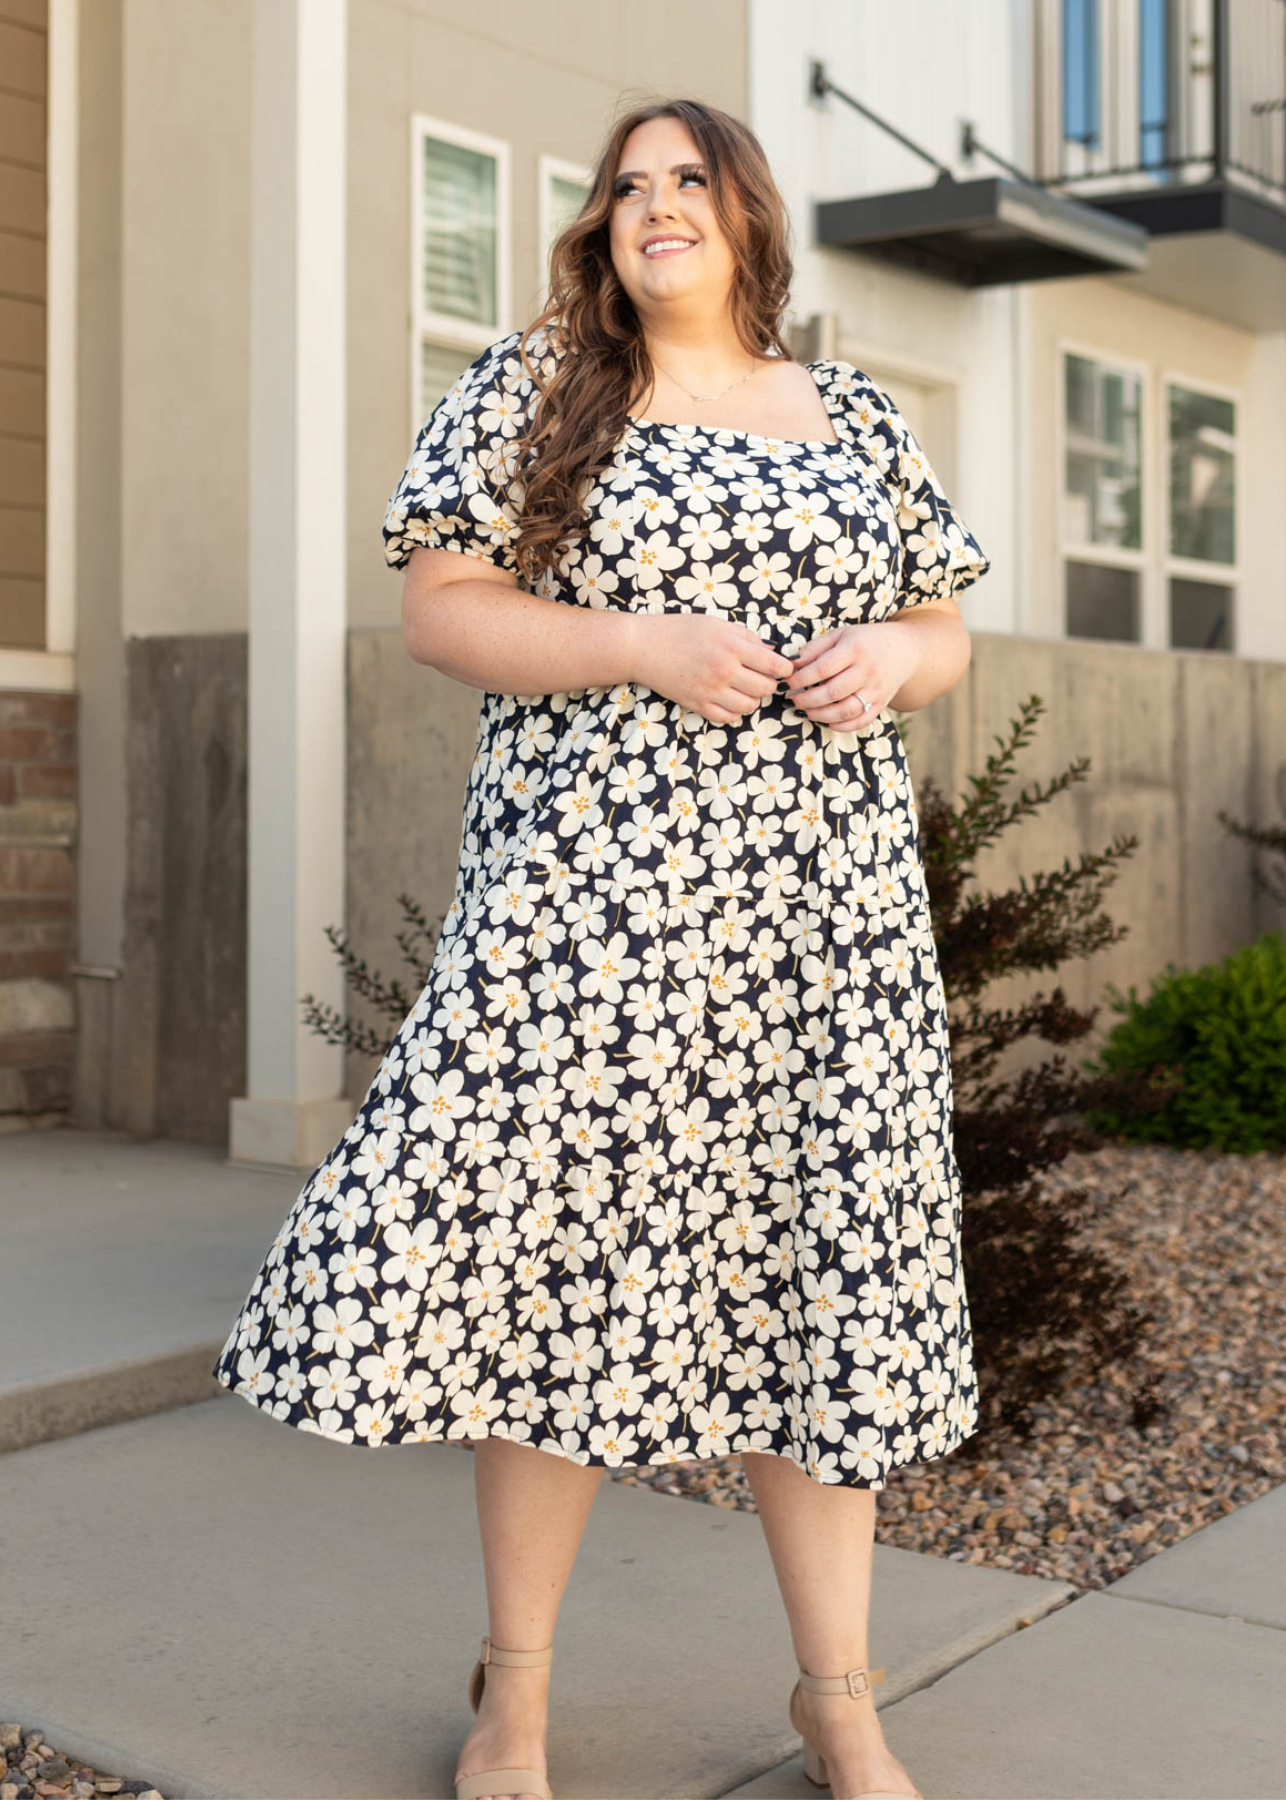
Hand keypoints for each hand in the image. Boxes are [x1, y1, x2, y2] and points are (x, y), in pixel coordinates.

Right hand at [630, 614, 795, 723]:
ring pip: (749, 707)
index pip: (774, 665)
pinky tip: (729, 699)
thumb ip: (747, 638)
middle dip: (769, 684)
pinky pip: (727, 718)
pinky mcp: (697, 704)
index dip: (785, 668)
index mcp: (732, 647)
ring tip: (744, 688)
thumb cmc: (681, 630)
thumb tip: (772, 652)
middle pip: (765, 689)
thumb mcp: (718, 624)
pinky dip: (734, 712)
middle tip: (761, 677)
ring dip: (752, 699)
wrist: (644, 647)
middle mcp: (723, 670)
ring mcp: (710, 691)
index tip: (782, 668)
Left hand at [784, 622, 918, 730]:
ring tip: (805, 711)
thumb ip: (815, 648)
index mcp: (855, 649)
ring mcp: (876, 690)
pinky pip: (859, 721)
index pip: (822, 668)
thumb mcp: (840, 635)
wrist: (904, 650)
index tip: (787, 682)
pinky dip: (840, 726)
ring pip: (845, 711)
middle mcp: (867, 671)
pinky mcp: (881, 704)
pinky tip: (826, 721)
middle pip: (832, 692)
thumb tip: (792, 664)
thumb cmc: (865, 641)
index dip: (801, 678)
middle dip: (806, 699)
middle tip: (792, 699)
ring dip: (820, 715)